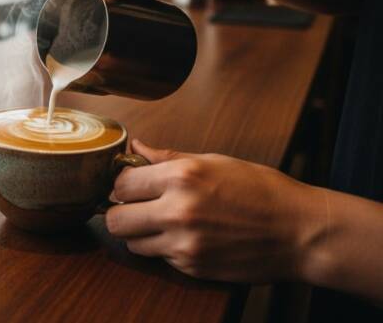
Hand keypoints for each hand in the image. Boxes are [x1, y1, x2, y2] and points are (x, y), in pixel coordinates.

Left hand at [105, 139, 326, 281]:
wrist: (299, 232)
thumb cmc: (262, 190)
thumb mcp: (215, 161)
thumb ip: (167, 157)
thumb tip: (136, 147)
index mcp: (181, 177)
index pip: (121, 184)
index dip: (123, 184)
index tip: (132, 184)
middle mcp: (177, 211)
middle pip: (115, 219)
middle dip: (121, 211)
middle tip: (136, 206)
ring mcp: (184, 244)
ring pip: (132, 242)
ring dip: (140, 233)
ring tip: (162, 222)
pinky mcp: (192, 267)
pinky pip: (159, 257)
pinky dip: (165, 248)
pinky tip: (187, 236)